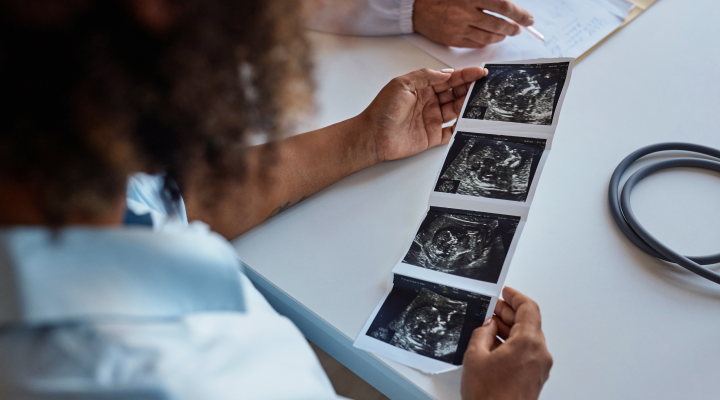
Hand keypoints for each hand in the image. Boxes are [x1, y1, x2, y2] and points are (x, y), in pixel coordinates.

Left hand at [360, 67, 486, 162]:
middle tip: (483, 85)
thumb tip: (447, 73)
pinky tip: (470, 120)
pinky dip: (462, 126)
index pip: (448, 79)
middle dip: (470, 88)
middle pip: (455, 93)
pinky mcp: (432, 136)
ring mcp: (432, 119)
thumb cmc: (382, 110)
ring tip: (481, 100)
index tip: (479, 72)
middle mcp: (429, 102)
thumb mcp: (402, 84)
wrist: (373, 136)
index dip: (465, 75)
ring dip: (468, 105)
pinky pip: (452, 131)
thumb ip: (425, 76)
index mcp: (422, 88)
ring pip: (456, 110)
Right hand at [413, 0, 533, 47]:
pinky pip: (476, 44)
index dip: (519, 14)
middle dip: (512, 28)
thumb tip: (507, 4)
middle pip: (498, 24)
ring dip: (501, 36)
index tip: (528, 19)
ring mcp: (458, 28)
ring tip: (506, 33)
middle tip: (518, 28)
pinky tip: (490, 37)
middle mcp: (465, 13)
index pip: (503, 6)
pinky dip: (486, 41)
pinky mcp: (452, 40)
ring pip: (488, 37)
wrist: (417, 6)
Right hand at [461, 287, 552, 399]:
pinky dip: (512, 343)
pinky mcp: (535, 378)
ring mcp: (539, 367)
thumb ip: (482, 333)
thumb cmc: (488, 397)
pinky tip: (494, 346)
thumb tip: (487, 325)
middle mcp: (539, 353)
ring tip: (488, 327)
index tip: (505, 292)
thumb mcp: (475, 357)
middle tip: (492, 308)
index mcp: (528, 343)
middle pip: (529, 323)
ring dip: (509, 329)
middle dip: (510, 313)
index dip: (515, 297)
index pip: (529, 309)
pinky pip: (526, 352)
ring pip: (527, 338)